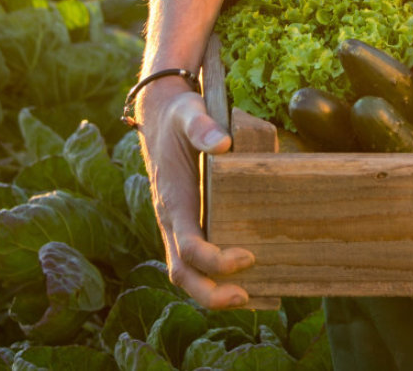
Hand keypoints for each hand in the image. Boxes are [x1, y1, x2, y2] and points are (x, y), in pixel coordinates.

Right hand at [136, 77, 255, 308]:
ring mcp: (178, 224)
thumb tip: (222, 144)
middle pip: (182, 272)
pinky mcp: (188, 222)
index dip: (215, 261)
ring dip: (213, 292)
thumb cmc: (180, 116)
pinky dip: (215, 277)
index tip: (247, 256)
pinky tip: (247, 279)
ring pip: (187, 272)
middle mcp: (172, 219)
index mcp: (173, 199)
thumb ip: (202, 127)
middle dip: (210, 294)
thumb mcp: (190, 112)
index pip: (187, 246)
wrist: (162, 115)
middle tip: (246, 298)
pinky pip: (196, 259)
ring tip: (250, 298)